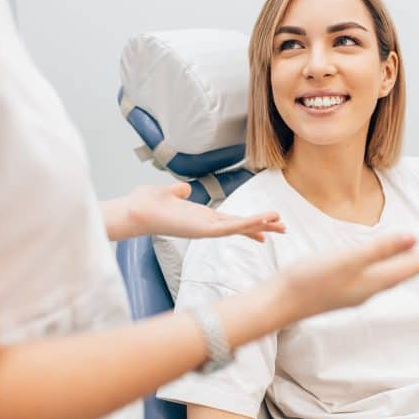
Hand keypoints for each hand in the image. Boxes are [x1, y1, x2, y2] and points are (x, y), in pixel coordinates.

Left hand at [102, 182, 285, 241]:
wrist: (135, 210)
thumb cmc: (147, 204)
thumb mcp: (168, 193)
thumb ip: (178, 192)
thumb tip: (184, 188)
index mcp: (201, 217)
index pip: (231, 220)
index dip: (249, 222)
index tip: (266, 225)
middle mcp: (206, 225)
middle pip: (241, 226)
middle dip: (262, 227)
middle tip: (283, 229)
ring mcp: (206, 229)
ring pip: (239, 228)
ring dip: (260, 225)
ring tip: (280, 224)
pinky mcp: (203, 230)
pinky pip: (230, 228)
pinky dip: (247, 224)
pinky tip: (262, 222)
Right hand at [281, 234, 418, 319]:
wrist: (280, 303)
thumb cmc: (311, 279)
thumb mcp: (348, 259)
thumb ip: (380, 249)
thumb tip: (412, 238)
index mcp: (373, 281)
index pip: (408, 269)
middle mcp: (367, 290)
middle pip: (401, 275)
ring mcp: (353, 293)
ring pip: (387, 278)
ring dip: (402, 268)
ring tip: (412, 259)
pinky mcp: (339, 291)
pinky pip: (372, 279)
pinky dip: (382, 270)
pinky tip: (375, 267)